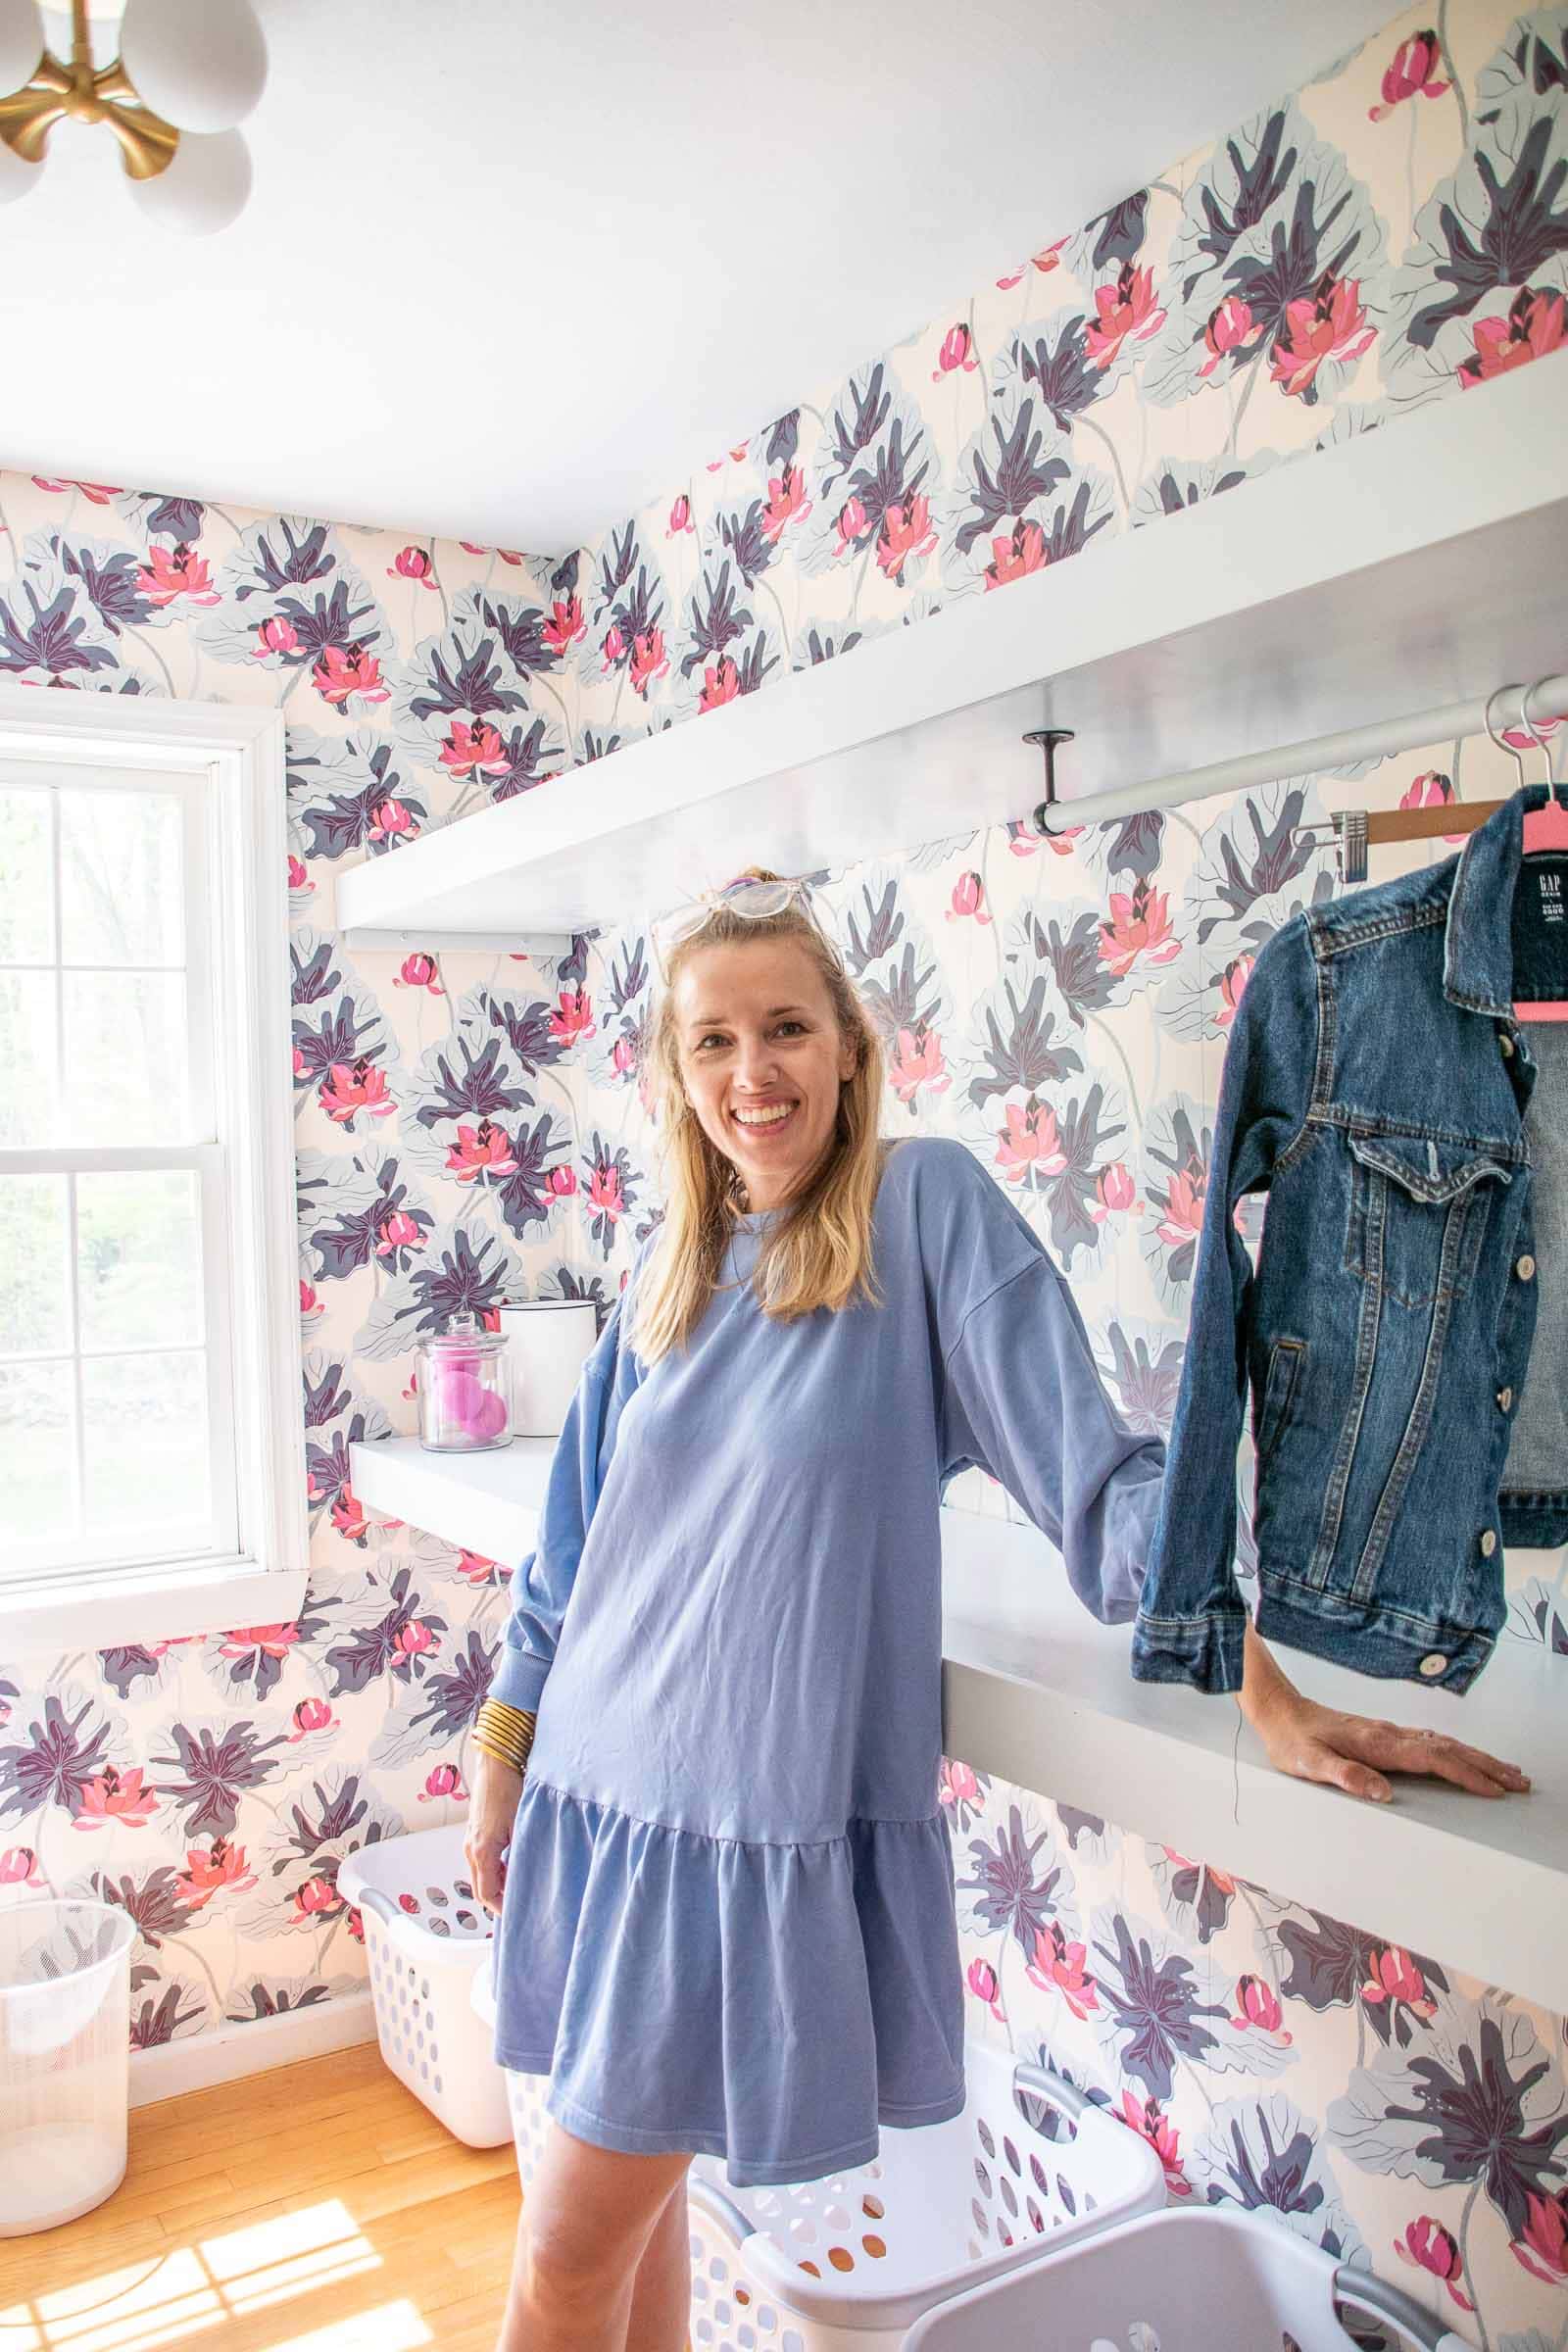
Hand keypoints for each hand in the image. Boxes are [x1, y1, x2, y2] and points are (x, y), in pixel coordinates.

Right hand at [464, 1746, 523, 1915]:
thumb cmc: (508, 1788)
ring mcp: (470, 1839)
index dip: (502, 1908)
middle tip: (524, 1901)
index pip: (487, 1895)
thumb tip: (529, 1879)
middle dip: (501, 1897)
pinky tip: (515, 1860)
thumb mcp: (521, 1826)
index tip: (519, 1913)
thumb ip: (522, 1857)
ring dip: (499, 1881)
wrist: (496, 1762)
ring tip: (523, 1880)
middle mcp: (470, 1848)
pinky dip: (496, 1867)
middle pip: (481, 1887)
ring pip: (482, 1873)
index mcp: (481, 1851)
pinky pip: (482, 1859)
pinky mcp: (475, 1831)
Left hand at [1239, 1624, 1530, 1804]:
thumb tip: (1380, 1793)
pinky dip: (1456, 1750)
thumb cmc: (1292, 1740)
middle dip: (1486, 1766)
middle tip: (1519, 1782)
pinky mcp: (1385, 1733)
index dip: (1465, 1774)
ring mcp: (1389, 1732)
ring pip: (1443, 1743)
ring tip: (1505, 1772)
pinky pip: (1431, 1741)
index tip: (1493, 1789)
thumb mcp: (1309, 1763)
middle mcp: (1389, 1735)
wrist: (1280, 1711)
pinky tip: (1464, 1757)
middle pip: (1448, 1749)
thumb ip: (1343, 1775)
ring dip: (1477, 1757)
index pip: (1432, 1760)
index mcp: (1377, 1745)